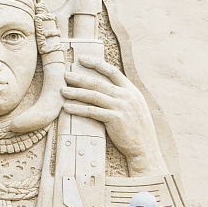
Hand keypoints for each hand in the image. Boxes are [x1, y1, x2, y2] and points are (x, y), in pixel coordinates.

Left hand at [62, 57, 167, 175]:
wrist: (145, 147)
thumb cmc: (138, 129)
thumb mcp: (136, 107)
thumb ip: (124, 96)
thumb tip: (110, 89)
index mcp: (131, 90)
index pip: (112, 71)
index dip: (96, 64)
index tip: (82, 59)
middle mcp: (126, 96)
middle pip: (98, 82)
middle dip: (80, 78)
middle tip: (66, 75)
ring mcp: (120, 107)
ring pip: (93, 96)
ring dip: (76, 92)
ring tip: (62, 91)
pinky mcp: (114, 119)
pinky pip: (92, 112)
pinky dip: (78, 109)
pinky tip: (67, 108)